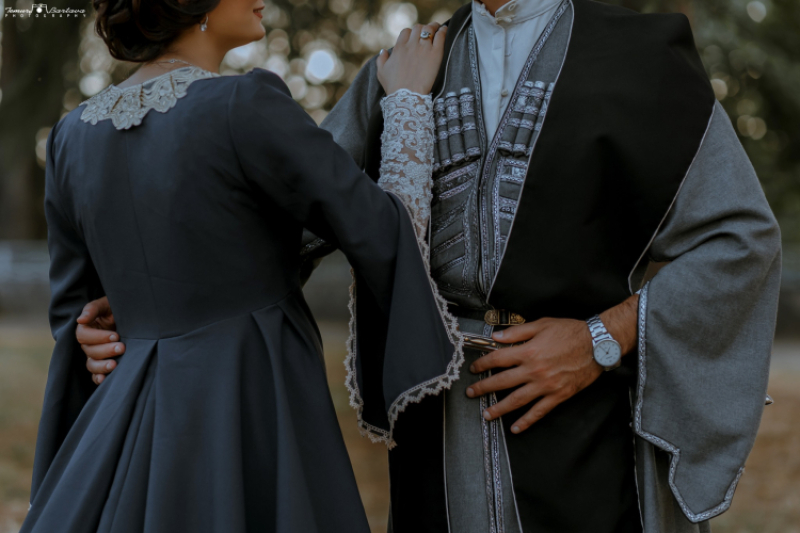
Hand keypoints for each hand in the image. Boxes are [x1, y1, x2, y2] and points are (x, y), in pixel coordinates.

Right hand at [75, 296, 124, 384]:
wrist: (133, 317)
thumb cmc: (117, 308)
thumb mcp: (107, 303)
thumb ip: (93, 309)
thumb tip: (81, 320)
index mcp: (87, 327)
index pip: (84, 335)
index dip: (98, 337)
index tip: (115, 335)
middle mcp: (88, 343)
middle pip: (89, 351)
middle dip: (105, 350)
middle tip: (122, 347)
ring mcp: (94, 355)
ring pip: (91, 364)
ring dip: (102, 366)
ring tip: (115, 365)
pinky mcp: (102, 363)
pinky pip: (95, 375)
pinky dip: (98, 378)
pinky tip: (104, 379)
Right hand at [377, 22, 446, 94]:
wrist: (407, 96)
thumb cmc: (394, 87)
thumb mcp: (381, 73)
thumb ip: (381, 60)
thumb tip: (384, 51)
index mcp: (399, 48)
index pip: (406, 32)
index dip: (411, 33)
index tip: (415, 38)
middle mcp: (411, 45)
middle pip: (418, 28)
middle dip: (423, 29)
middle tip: (428, 33)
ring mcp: (424, 48)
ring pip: (429, 29)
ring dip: (434, 27)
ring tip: (438, 29)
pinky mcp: (435, 54)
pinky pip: (440, 36)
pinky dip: (443, 31)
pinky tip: (444, 31)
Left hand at [466, 295, 638, 432]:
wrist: (598, 344)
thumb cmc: (571, 332)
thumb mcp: (542, 324)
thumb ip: (517, 332)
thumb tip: (497, 336)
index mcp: (528, 351)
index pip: (498, 359)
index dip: (483, 364)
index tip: (474, 369)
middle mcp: (534, 370)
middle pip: (502, 382)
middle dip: (483, 388)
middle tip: (471, 393)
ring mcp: (546, 385)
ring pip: (517, 400)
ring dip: (499, 408)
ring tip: (486, 414)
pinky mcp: (558, 395)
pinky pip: (539, 411)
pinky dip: (526, 421)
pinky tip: (516, 428)